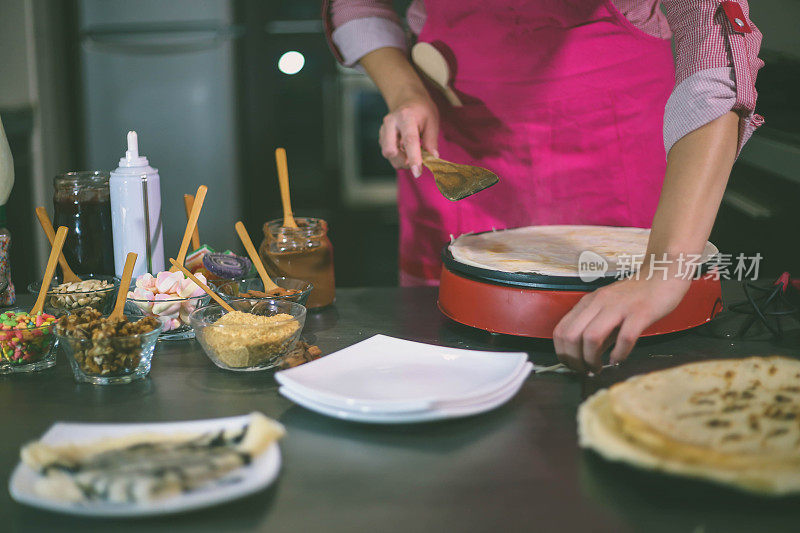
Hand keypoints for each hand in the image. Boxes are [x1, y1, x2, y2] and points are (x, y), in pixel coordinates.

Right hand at [379, 91, 438, 177]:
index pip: (409, 140)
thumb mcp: (432, 121)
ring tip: (412, 154)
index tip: (418, 172)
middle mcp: (390, 122)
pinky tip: (405, 151)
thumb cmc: (422, 111)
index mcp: (406, 117)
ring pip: (388, 154)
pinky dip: (398, 157)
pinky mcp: (381, 137)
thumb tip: (433, 158)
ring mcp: (383, 130)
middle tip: (418, 162)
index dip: (413, 158)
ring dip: (401, 160)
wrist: (407, 99)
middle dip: (404, 161)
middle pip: (391, 150)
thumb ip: (431, 141)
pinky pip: (387, 153)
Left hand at [553, 274, 690, 372]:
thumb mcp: (608, 309)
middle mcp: (599, 303)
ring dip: (591, 360)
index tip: (572, 365)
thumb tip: (586, 357)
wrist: (663, 273)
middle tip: (584, 370)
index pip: (561, 330)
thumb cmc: (635, 295)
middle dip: (574, 360)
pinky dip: (619, 354)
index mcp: (588, 302)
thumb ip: (597, 330)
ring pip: (591, 337)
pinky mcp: (641, 312)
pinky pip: (625, 337)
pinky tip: (619, 359)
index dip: (562, 353)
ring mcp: (619, 307)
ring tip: (598, 368)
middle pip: (571, 336)